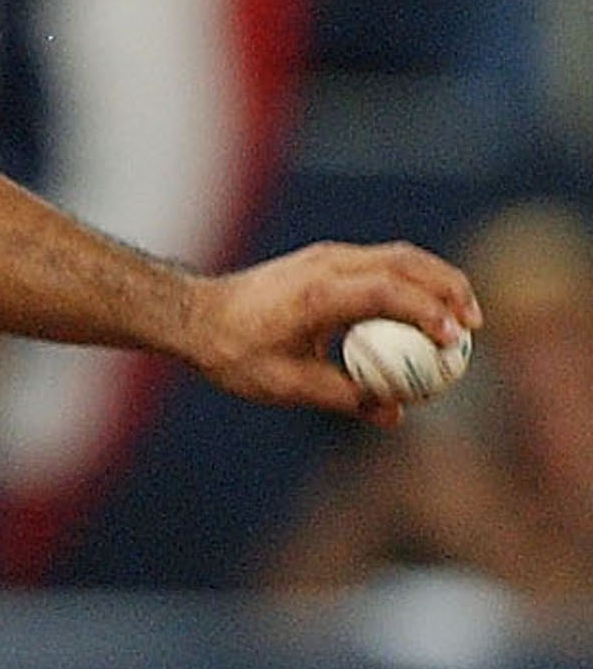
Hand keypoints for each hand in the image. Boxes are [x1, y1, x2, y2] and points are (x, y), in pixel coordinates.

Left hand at [182, 241, 480, 424]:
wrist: (193, 315)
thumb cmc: (232, 353)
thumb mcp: (287, 385)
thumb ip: (344, 397)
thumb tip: (396, 413)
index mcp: (318, 293)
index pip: (389, 291)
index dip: (429, 312)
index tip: (456, 339)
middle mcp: (327, 265)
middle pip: (407, 262)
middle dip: (449, 288)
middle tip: (475, 325)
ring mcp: (327, 256)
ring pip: (399, 256)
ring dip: (436, 280)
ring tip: (461, 315)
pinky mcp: (325, 259)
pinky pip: (382, 262)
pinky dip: (412, 280)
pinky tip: (424, 310)